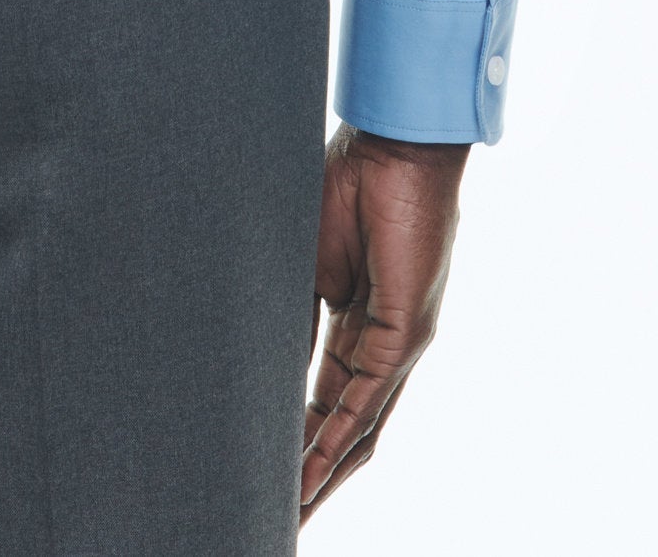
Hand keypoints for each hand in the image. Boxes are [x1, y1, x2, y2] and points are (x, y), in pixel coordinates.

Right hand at [301, 124, 468, 522]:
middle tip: (282, 514)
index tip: (268, 473)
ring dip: (323, 473)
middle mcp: (384, 343)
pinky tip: (308, 472)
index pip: (326, 398)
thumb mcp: (305, 258)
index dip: (299, 438)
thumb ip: (291, 308)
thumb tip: (254, 351)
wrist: (392, 144)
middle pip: (345, 427)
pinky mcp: (403, 334)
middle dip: (312, 474)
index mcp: (359, 321)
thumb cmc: (352, 181)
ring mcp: (398, 344)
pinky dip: (335, 441)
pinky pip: (366, 402)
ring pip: (358, 428)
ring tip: (292, 512)